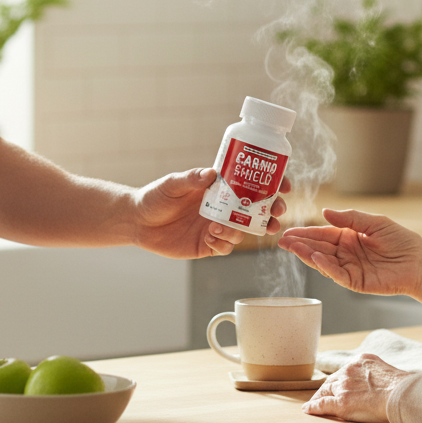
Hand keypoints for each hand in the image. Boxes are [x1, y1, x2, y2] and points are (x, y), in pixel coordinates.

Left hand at [131, 168, 290, 257]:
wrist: (137, 222)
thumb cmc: (155, 197)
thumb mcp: (173, 184)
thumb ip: (191, 179)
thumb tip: (211, 174)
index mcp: (220, 188)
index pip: (252, 184)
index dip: (272, 185)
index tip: (284, 186)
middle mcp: (223, 208)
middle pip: (257, 211)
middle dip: (271, 213)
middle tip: (275, 214)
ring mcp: (217, 227)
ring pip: (243, 231)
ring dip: (240, 230)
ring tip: (220, 228)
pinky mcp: (207, 245)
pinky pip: (225, 248)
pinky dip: (222, 244)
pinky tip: (208, 238)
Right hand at [278, 208, 421, 317]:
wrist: (420, 261)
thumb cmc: (401, 240)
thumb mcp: (375, 222)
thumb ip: (350, 218)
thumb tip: (324, 212)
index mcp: (348, 237)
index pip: (322, 234)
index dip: (305, 233)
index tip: (288, 231)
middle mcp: (346, 253)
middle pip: (318, 247)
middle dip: (300, 244)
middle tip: (282, 240)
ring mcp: (350, 268)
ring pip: (323, 261)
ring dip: (307, 255)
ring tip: (292, 247)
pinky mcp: (357, 282)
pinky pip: (338, 275)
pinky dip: (326, 267)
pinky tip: (316, 257)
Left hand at [302, 353, 408, 422]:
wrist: (401, 395)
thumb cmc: (400, 387)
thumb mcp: (385, 371)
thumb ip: (375, 373)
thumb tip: (375, 381)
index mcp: (360, 361)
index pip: (344, 372)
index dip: (337, 380)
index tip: (335, 386)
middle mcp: (349, 371)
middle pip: (332, 381)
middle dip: (327, 388)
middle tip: (320, 396)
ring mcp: (344, 387)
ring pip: (326, 391)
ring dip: (319, 397)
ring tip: (313, 404)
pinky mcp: (341, 403)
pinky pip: (322, 404)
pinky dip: (313, 407)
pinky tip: (307, 410)